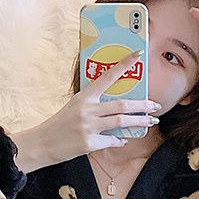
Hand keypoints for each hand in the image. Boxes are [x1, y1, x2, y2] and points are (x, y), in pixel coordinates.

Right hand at [13, 50, 160, 171]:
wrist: (42, 143)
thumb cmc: (59, 124)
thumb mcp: (74, 107)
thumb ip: (93, 105)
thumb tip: (114, 107)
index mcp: (84, 97)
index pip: (107, 76)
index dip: (124, 65)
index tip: (138, 55)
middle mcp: (87, 110)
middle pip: (122, 105)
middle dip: (143, 105)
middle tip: (155, 105)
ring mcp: (89, 127)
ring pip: (121, 122)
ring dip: (139, 122)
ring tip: (151, 121)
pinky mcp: (89, 143)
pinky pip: (111, 140)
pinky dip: (119, 140)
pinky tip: (122, 140)